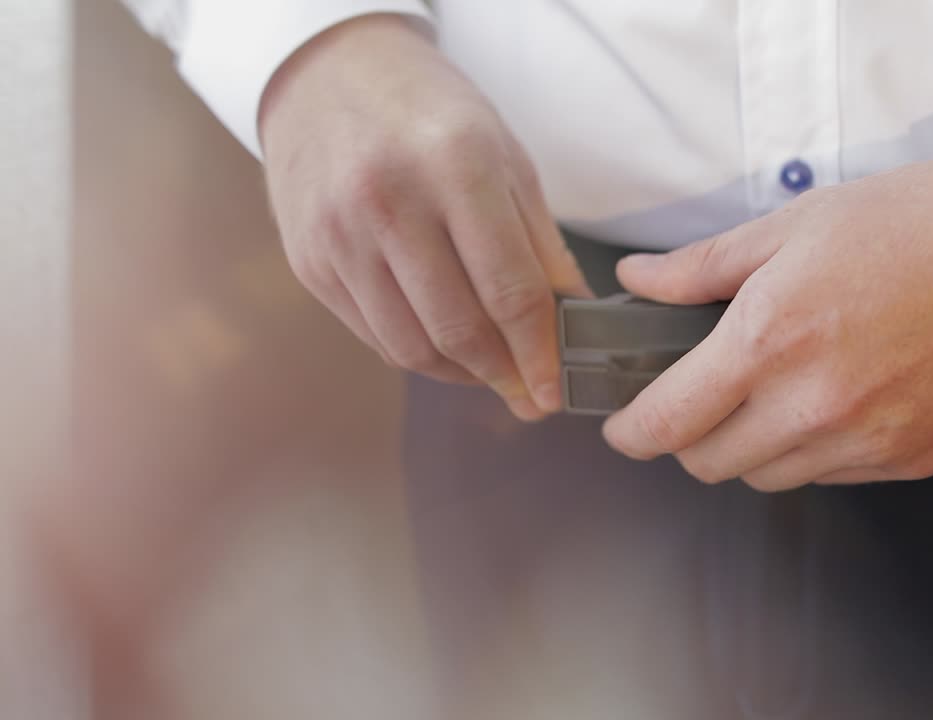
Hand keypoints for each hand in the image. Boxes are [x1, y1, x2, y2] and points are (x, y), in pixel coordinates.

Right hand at [260, 15, 590, 419]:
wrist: (327, 75)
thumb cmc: (431, 113)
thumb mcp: (505, 156)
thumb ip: (540, 243)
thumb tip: (572, 320)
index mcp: (456, 167)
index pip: (509, 290)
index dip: (539, 354)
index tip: (555, 393)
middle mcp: (389, 202)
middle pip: (458, 329)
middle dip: (504, 376)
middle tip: (529, 396)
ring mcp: (339, 236)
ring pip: (411, 347)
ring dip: (461, 375)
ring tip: (491, 372)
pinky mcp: (308, 262)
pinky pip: (373, 336)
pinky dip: (417, 353)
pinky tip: (443, 347)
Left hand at [603, 155, 932, 490]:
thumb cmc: (910, 223)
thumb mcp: (793, 226)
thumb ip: (701, 267)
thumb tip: (636, 281)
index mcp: (770, 340)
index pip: (670, 422)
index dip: (632, 433)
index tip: (624, 428)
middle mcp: (814, 405)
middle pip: (710, 464)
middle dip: (691, 436)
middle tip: (703, 397)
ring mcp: (868, 441)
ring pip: (770, 477)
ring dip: (753, 446)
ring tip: (778, 390)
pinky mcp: (913, 460)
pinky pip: (833, 477)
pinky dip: (816, 450)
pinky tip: (838, 399)